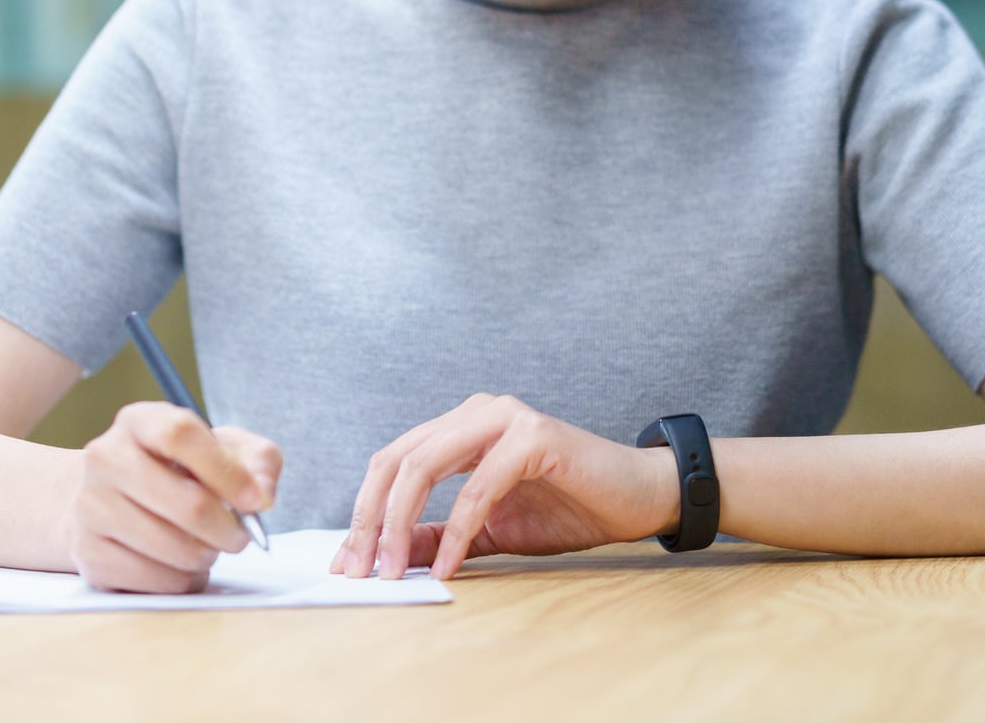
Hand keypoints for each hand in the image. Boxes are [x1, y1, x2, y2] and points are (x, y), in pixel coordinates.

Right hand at [64, 401, 281, 593]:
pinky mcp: (87, 554)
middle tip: (239, 537)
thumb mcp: (221, 449)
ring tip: (206, 547)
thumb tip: (263, 496)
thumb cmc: (178, 471)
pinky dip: (182, 581)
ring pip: (176, 549)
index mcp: (139, 422)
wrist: (110, 500)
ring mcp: (90, 507)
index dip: (226, 471)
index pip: (181, 435)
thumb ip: (257, 461)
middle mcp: (105, 458)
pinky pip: (156, 581)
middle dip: (229, 529)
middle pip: (188, 503)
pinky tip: (180, 565)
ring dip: (207, 556)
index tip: (256, 501)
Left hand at [329, 393, 678, 580]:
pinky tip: (449, 565)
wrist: (636, 499)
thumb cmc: (567, 509)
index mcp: (459, 426)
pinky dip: (456, 529)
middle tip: (361, 571)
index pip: (391, 462)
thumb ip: (438, 536)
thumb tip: (389, 556)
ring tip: (393, 571)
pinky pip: (478, 486)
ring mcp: (504, 418)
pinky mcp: (533, 437)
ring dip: (402, 523)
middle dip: (371, 520)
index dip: (364, 512)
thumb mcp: (488, 531)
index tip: (348, 564)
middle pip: (397, 460)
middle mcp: (475, 412)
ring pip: (426, 465)